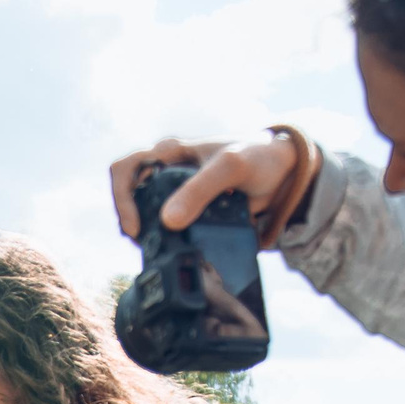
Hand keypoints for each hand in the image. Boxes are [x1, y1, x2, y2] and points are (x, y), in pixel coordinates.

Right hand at [110, 134, 301, 238]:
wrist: (282, 173)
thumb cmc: (257, 157)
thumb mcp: (230, 167)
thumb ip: (200, 190)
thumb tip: (168, 221)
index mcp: (169, 152)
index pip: (125, 169)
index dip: (122, 199)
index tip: (135, 227)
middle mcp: (165, 171)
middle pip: (128, 197)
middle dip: (130, 222)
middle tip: (144, 244)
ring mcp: (175, 193)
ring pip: (143, 215)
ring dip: (144, 235)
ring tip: (157, 250)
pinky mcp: (187, 212)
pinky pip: (163, 228)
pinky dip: (163, 241)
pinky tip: (173, 251)